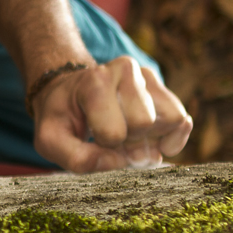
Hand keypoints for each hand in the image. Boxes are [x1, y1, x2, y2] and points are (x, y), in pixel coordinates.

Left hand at [32, 56, 192, 172]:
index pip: (114, 132)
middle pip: (144, 123)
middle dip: (130, 142)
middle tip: (112, 139)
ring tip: (128, 138)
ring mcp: (147, 76)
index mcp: (93, 81)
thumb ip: (77, 158)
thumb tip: (121, 163)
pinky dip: (170, 138)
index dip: (105, 146)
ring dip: (151, 140)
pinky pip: (182, 120)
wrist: (69, 95)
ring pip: (171, 120)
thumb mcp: (51, 140)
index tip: (93, 138)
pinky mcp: (162, 88)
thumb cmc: (61, 119)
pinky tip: (151, 142)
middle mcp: (124, 70)